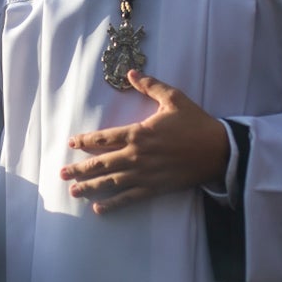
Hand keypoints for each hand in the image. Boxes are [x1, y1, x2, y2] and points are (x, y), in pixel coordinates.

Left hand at [60, 70, 229, 214]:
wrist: (218, 151)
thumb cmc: (195, 123)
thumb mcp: (174, 99)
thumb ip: (150, 86)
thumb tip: (131, 73)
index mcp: (139, 133)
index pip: (104, 138)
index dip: (85, 140)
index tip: (71, 143)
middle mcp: (137, 156)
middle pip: (101, 163)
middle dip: (79, 169)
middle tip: (62, 174)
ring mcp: (144, 174)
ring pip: (111, 182)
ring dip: (90, 187)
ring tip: (73, 192)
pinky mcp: (155, 188)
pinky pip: (129, 198)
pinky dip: (113, 204)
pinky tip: (99, 208)